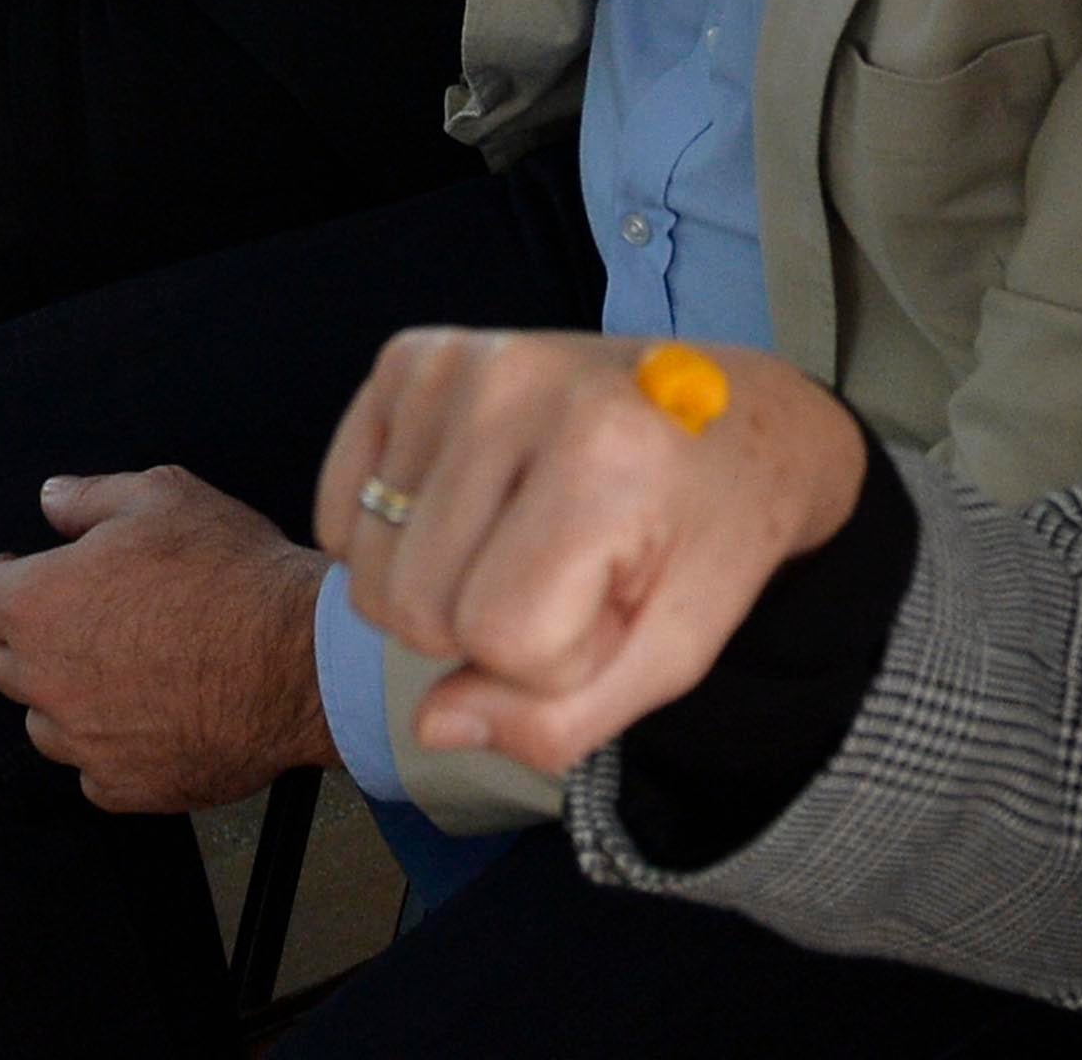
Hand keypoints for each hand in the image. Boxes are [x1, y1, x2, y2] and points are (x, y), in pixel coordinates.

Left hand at [0, 471, 339, 813]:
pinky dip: (112, 748)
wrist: (300, 660)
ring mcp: (82, 743)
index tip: (23, 573)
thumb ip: (89, 497)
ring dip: (69, 697)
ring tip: (128, 669)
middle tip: (90, 616)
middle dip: (33, 636)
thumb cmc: (231, 571)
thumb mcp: (161, 497)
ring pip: (45, 721)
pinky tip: (155, 716)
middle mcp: (45, 680)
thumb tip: (50, 498)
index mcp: (38, 605)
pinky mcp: (124, 787)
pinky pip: (94, 771)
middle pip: (3, 662)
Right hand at [317, 330, 870, 773]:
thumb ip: (557, 719)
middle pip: (413, 605)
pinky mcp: (411, 356)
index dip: (556, 658)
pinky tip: (474, 507)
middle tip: (571, 572)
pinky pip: (340, 510)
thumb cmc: (712, 536)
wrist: (740, 418)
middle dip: (488, 628)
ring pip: (368, 569)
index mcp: (603, 457)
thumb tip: (430, 724)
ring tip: (529, 536)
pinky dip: (394, 540)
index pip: (498, 636)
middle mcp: (514, 385)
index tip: (616, 602)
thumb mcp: (674, 654)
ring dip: (444, 586)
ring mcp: (453, 361)